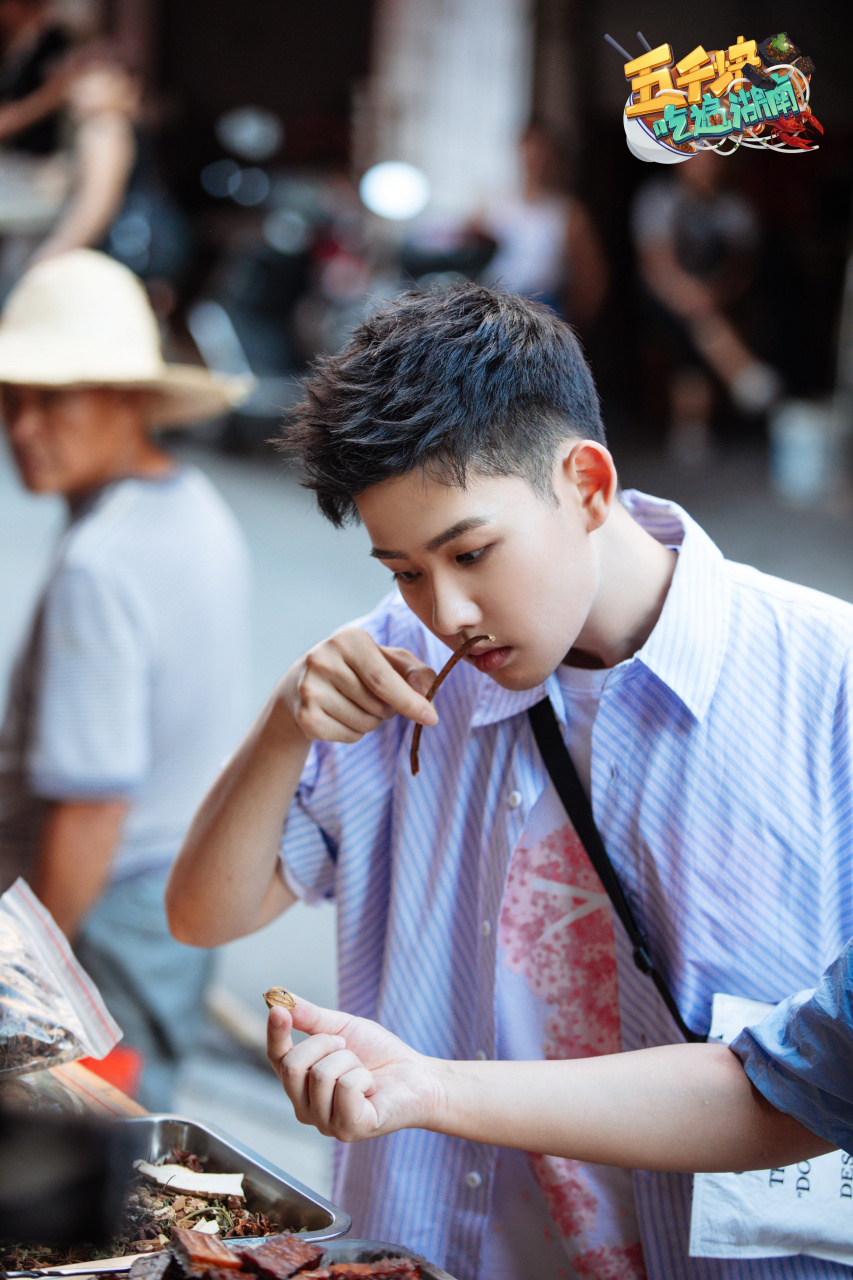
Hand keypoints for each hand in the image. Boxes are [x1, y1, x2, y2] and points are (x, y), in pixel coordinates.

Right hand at [267, 996, 441, 1141]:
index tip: (278, 1008)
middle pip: (292, 1066)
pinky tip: (372, 1089)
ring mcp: (325, 1123)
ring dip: (351, 1061)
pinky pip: (346, 1089)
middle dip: (325, 1043)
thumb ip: (309, 1016)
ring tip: (363, 1072)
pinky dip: (365, 1078)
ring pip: (322, 1075)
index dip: (275, 1032)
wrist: (416, 1075)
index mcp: (300, 1083)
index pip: (276, 1057)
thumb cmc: (377, 1054)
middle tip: (347, 1047)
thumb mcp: (341, 1028)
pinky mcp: (349, 1130)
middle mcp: (305, 1107)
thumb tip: (277, 999)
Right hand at [279, 627, 436, 743]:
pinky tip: (340, 715)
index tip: (431, 718)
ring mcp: (309, 689)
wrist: (303, 682)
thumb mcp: (390, 661)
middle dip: (388, 710)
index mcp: (348, 640)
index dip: (409, 701)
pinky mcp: (305, 717)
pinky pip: (349, 737)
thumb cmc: (357, 669)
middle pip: (377, 705)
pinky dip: (354, 733)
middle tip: (374, 697)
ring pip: (365, 724)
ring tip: (355, 704)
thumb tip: (428, 693)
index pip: (383, 680)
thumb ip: (416, 673)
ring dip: (371, 722)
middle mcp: (323, 660)